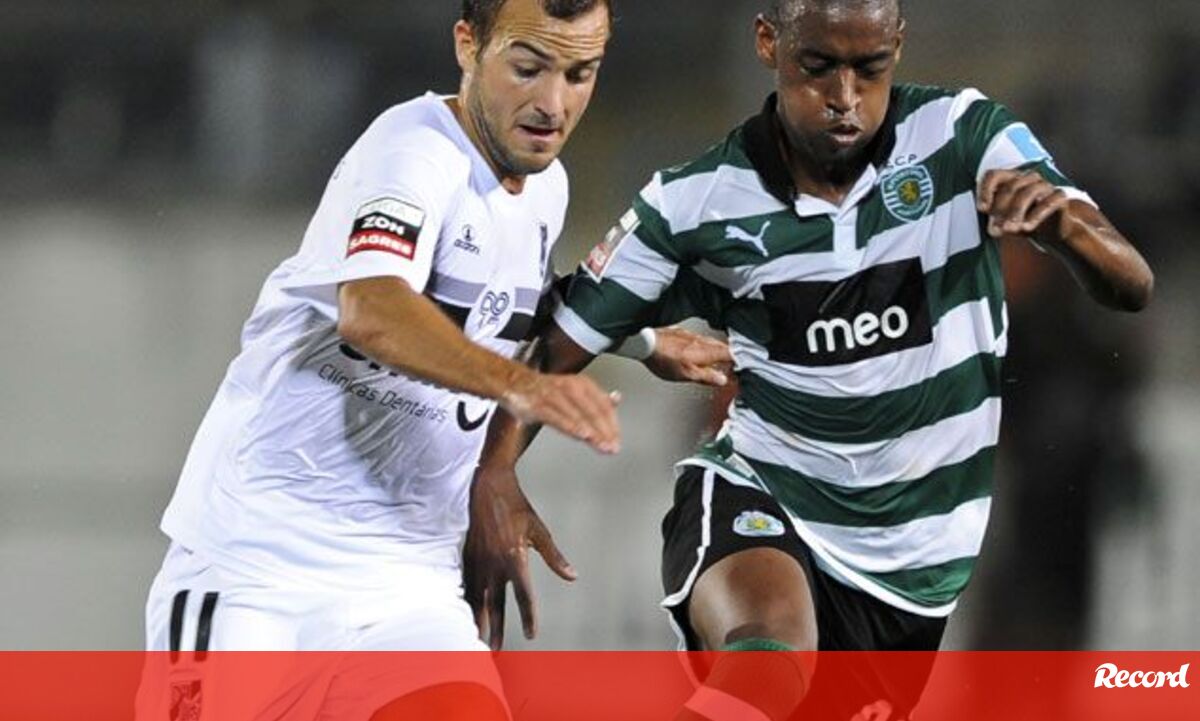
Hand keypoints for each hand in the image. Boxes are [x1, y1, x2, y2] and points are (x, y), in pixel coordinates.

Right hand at [463, 464, 574, 649]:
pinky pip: (464, 583)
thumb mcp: (538, 530)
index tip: (531, 634)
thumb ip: (554, 556)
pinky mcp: (466, 554)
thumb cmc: (516, 505)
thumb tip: (572, 577)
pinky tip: (463, 612)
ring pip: (475, 597)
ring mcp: (477, 559)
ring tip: (476, 638)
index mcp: (514, 557)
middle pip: (495, 604)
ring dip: (477, 619)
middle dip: (496, 628)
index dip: (528, 616)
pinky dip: (464, 600)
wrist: (486, 484)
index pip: (524, 595)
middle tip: (495, 651)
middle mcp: (494, 563)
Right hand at [501, 372, 620, 453]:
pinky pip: (558, 417)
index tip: (617, 441)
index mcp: (582, 384)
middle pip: (594, 410)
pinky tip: (581, 435)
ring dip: (592, 431)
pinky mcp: (539, 405)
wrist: (515, 383)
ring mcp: (554, 395)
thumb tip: (617, 399)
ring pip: (578, 414)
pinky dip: (571, 426)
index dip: (613, 424)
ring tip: (601, 444)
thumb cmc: (546, 391)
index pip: (604, 405)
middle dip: (605, 431)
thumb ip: (595, 398)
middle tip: (612, 447)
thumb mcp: (575, 391)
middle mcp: (570, 387)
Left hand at [643, 327, 732, 386]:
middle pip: (722, 346)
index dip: (738, 361)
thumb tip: (722, 380)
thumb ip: (707, 377)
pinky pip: (698, 338)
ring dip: (716, 349)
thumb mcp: (687, 375)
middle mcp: (701, 341)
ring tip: (717, 358)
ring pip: (710, 342)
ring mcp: (691, 335)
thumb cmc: (664, 359)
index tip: (741, 367)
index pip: (730, 354)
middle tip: (732, 363)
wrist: (646, 344)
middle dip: (729, 354)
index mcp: (706, 351)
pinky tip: (698, 349)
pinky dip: (703, 345)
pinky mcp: (680, 333)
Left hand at [978, 168, 1069, 241]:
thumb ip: (994, 216)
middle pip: (1010, 187)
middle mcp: (1027, 178)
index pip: (993, 175)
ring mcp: (1044, 185)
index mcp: (1010, 179)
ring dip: (1016, 212)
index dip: (986, 190)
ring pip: (1027, 193)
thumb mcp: (1004, 218)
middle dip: (1000, 210)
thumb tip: (989, 221)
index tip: (982, 209)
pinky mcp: (1059, 196)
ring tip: (1009, 229)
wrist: (1051, 229)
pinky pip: (1048, 202)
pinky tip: (1027, 227)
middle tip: (995, 229)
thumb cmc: (1023, 219)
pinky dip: (1036, 215)